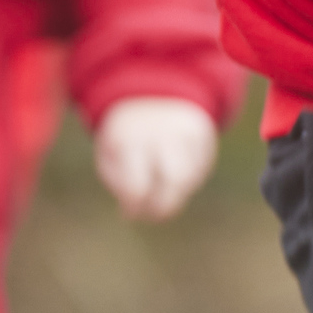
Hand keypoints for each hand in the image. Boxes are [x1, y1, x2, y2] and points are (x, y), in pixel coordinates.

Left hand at [90, 95, 220, 221]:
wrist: (148, 96)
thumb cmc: (124, 138)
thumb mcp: (110, 157)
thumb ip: (119, 186)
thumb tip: (133, 213)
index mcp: (130, 139)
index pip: (138, 187)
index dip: (135, 208)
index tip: (128, 213)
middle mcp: (161, 133)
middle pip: (174, 182)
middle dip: (163, 209)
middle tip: (152, 216)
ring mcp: (186, 132)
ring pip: (190, 180)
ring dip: (175, 196)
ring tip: (160, 190)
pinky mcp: (203, 134)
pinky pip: (200, 171)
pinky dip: (187, 180)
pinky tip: (173, 169)